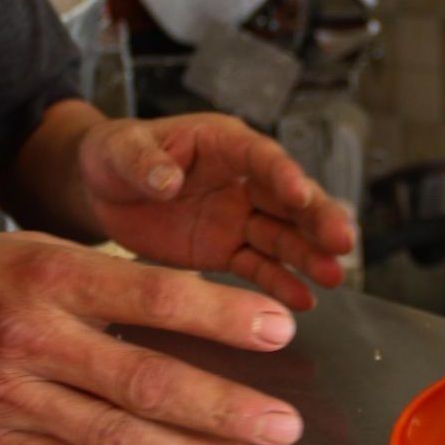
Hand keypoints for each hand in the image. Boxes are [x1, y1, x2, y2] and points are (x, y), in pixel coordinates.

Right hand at [0, 231, 308, 444]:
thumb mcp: (30, 250)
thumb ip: (103, 284)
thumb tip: (194, 311)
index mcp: (48, 274)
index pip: (153, 295)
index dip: (221, 317)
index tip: (280, 330)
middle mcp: (30, 335)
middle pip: (145, 381)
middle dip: (225, 408)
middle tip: (284, 425)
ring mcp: (6, 394)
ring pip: (114, 435)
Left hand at [78, 114, 355, 310]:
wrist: (102, 191)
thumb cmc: (114, 156)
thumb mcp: (120, 151)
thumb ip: (143, 162)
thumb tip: (167, 180)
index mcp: (222, 143)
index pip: (261, 157)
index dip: (282, 174)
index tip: (301, 194)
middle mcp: (241, 179)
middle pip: (288, 199)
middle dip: (317, 219)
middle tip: (342, 242)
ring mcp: (237, 217)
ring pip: (282, 236)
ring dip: (309, 255)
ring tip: (334, 277)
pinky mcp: (226, 250)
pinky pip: (258, 267)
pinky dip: (281, 284)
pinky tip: (304, 302)